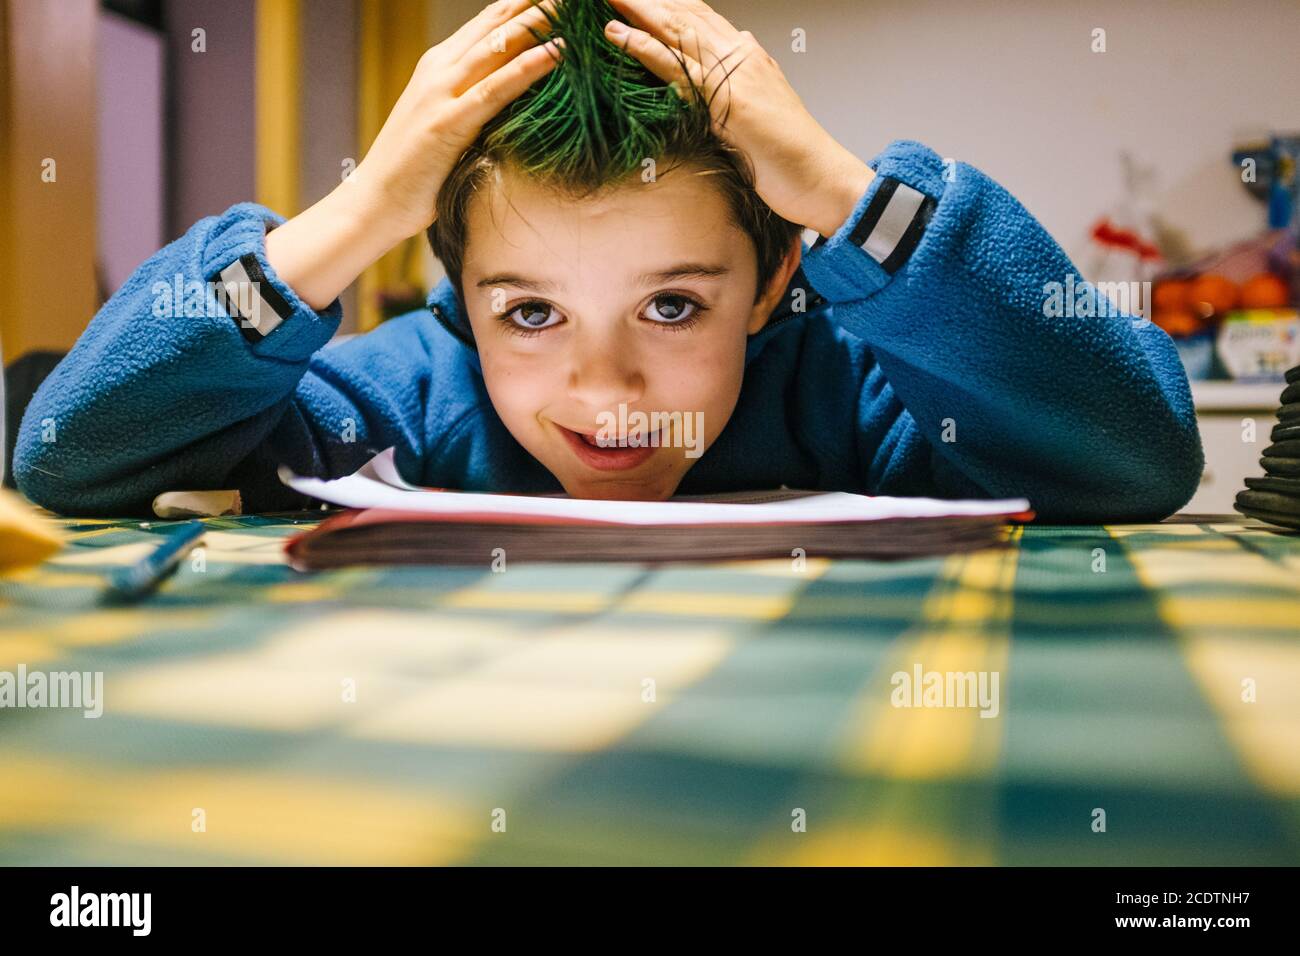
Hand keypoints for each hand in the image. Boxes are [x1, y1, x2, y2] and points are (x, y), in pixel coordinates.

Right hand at [266, 0, 562, 309]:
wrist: (374, 201)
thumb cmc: (415, 171)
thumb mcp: (449, 124)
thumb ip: (475, 103)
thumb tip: (516, 101)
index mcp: (440, 65)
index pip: (490, 23)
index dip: (525, 6)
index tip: (562, 0)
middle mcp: (440, 68)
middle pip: (498, 23)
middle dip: (538, 5)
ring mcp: (442, 92)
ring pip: (500, 45)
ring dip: (541, 23)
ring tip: (575, 8)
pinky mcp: (449, 122)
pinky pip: (496, 88)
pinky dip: (530, 67)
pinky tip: (558, 52)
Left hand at [604, 0, 873, 237]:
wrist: (821, 177)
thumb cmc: (793, 156)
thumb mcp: (763, 110)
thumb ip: (744, 84)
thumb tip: (735, 58)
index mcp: (748, 56)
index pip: (700, 17)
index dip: (667, 2)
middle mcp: (740, 55)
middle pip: (683, 14)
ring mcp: (732, 75)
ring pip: (674, 30)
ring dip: (635, 9)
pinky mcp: (723, 101)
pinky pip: (674, 67)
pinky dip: (642, 48)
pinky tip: (617, 35)